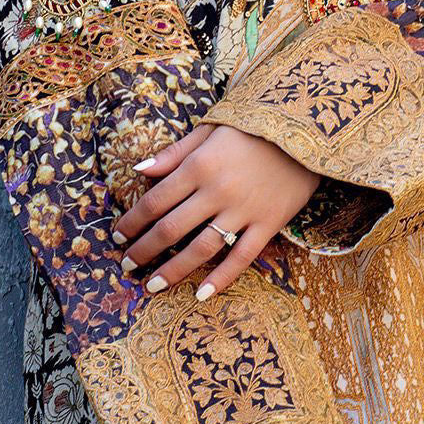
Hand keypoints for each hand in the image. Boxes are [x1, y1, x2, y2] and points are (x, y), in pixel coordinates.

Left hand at [112, 122, 319, 298]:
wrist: (305, 130)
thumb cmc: (252, 128)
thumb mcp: (210, 129)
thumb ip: (175, 153)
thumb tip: (139, 170)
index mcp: (199, 165)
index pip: (155, 200)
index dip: (133, 221)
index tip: (118, 236)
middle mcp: (217, 191)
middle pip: (171, 228)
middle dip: (145, 250)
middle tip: (127, 266)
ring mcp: (243, 210)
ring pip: (201, 248)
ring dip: (174, 271)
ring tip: (154, 286)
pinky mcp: (269, 223)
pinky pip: (242, 257)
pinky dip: (221, 279)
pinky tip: (202, 295)